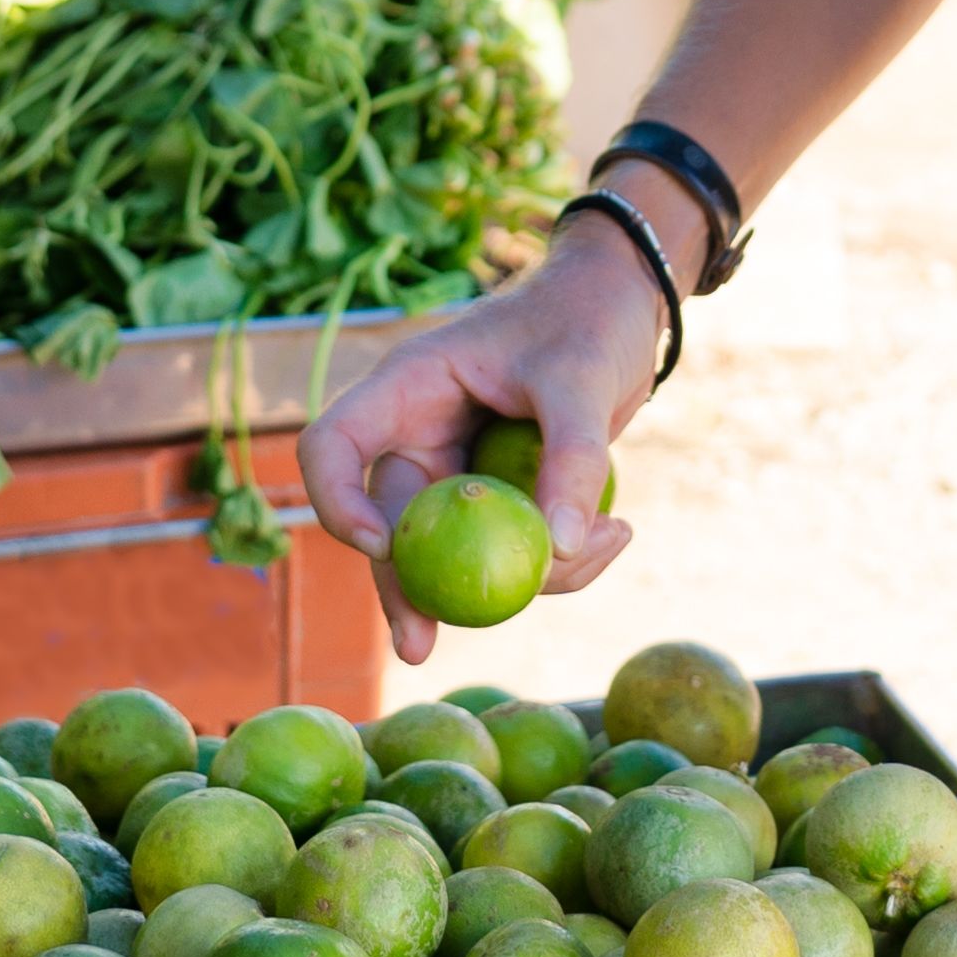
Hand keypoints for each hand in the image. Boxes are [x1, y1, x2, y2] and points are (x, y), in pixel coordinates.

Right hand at [297, 225, 664, 666]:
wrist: (623, 307)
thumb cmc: (589, 317)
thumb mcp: (583, 379)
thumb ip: (572, 460)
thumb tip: (559, 549)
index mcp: (408, 387)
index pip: (332, 446)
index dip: (338, 501)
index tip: (380, 546)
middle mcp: (419, 434)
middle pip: (387, 523)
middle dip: (405, 589)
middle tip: (421, 648)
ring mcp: (456, 471)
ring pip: (451, 552)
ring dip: (517, 579)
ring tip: (610, 544)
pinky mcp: (498, 497)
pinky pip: (506, 551)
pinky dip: (556, 563)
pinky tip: (615, 539)